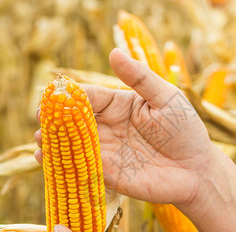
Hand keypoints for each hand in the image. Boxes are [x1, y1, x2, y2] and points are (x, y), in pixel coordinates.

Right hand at [35, 48, 215, 205]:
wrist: (196, 170)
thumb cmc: (184, 130)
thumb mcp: (166, 97)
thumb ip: (139, 77)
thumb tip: (113, 52)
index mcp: (120, 105)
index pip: (89, 97)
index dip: (70, 96)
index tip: (51, 96)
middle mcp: (109, 127)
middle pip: (75, 121)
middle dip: (55, 120)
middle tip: (39, 120)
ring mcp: (107, 151)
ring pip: (73, 145)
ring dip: (53, 143)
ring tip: (40, 141)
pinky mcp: (107, 174)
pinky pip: (81, 168)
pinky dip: (63, 165)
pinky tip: (48, 161)